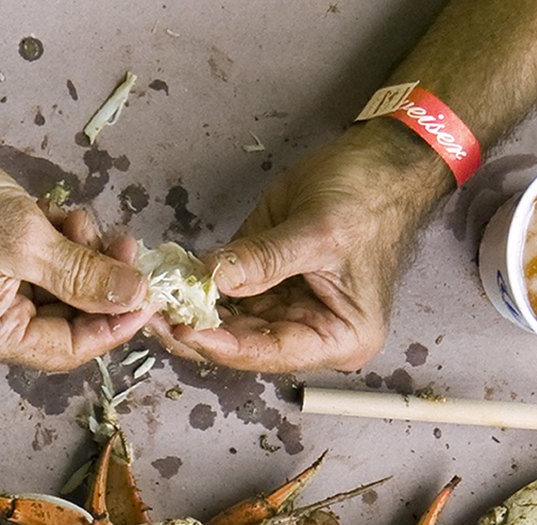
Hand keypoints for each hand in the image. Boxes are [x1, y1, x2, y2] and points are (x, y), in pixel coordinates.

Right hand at [0, 132, 155, 370]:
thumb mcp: (27, 239)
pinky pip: (36, 271)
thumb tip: (135, 297)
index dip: (113, 326)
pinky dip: (57, 246)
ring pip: (55, 291)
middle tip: (124, 245)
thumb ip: (85, 275)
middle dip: (97, 282)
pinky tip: (60, 216)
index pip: (66, 350)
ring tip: (80, 219)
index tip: (147, 296)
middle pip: (64, 320)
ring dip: (79, 256)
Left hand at [162, 123, 446, 372]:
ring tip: (153, 301)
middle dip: (199, 330)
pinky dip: (200, 288)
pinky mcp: (271, 283)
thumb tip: (209, 279)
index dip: (224, 345)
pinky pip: (230, 294)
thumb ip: (264, 260)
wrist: (384, 158)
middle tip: (152, 316)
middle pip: (245, 344)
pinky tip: (171, 282)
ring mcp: (289, 309)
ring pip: (231, 323)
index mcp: (338, 338)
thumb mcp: (319, 230)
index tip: (183, 331)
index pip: (270, 352)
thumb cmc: (369, 195)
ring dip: (192, 312)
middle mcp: (312, 333)